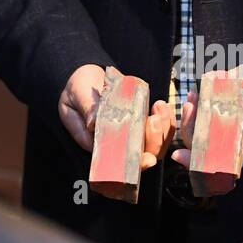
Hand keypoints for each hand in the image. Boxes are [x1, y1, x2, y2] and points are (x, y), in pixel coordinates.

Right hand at [59, 64, 175, 168]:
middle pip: (142, 156)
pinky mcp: (140, 122)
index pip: (120, 163)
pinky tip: (160, 106)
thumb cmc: (78, 89)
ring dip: (163, 130)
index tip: (146, 158)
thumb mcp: (77, 94)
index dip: (136, 164)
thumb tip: (93, 122)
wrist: (85, 78)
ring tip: (158, 108)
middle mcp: (117, 145)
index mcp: (98, 145)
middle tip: (153, 120)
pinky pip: (159, 129)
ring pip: (154, 144)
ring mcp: (131, 134)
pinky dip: (165, 120)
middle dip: (154, 142)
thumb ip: (86, 107)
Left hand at [170, 73, 242, 167]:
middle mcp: (234, 143)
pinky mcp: (221, 116)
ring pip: (201, 132)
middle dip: (191, 130)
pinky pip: (203, 117)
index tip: (181, 155)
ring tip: (191, 99)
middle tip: (189, 108)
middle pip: (205, 147)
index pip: (220, 162)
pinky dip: (196, 108)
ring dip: (191, 118)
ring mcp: (226, 130)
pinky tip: (195, 97)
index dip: (199, 161)